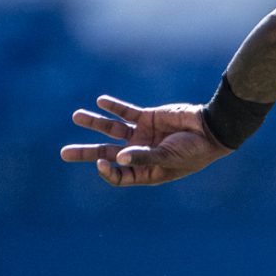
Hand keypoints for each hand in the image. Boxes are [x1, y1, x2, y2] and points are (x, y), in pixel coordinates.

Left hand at [60, 95, 231, 186]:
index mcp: (147, 171)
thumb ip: (143, 156)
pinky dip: (113, 107)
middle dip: (86, 152)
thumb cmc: (194, 151)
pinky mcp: (147, 118)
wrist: (212, 129)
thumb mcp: (168, 158)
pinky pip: (126, 112)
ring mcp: (143, 135)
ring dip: (94, 123)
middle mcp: (141, 153)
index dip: (107, 170)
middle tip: (64, 153)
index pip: (120, 174)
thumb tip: (117, 157)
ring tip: (77, 116)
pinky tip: (100, 101)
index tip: (101, 163)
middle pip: (108, 153)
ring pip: (112, 130)